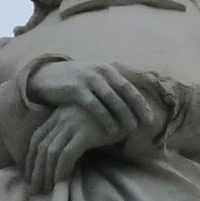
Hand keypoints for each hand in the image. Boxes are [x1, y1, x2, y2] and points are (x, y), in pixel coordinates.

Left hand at [24, 104, 122, 193]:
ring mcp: (73, 124)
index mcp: (58, 114)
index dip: (30, 159)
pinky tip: (60, 182)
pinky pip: (67, 155)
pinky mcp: (85, 132)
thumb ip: (69, 135)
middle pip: (40, 147)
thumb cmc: (108, 121)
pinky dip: (60, 170)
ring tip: (45, 190)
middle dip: (35, 170)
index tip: (28, 176)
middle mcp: (62, 117)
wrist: (131, 110)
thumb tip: (55, 160)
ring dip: (46, 174)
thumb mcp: (83, 124)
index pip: (36, 138)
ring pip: (50, 152)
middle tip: (34, 189)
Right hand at [28, 61, 153, 134]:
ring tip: (132, 129)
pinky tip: (112, 130)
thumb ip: (113, 86)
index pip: (130, 86)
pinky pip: (95, 106)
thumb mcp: (96, 79)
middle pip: (125, 91)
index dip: (142, 102)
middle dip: (138, 108)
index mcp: (108, 70)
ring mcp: (89, 79)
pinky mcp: (76, 89)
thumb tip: (133, 101)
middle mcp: (101, 71)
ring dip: (124, 114)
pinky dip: (106, 118)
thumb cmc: (77, 82)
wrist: (48, 77)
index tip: (151, 118)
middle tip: (147, 124)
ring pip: (112, 98)